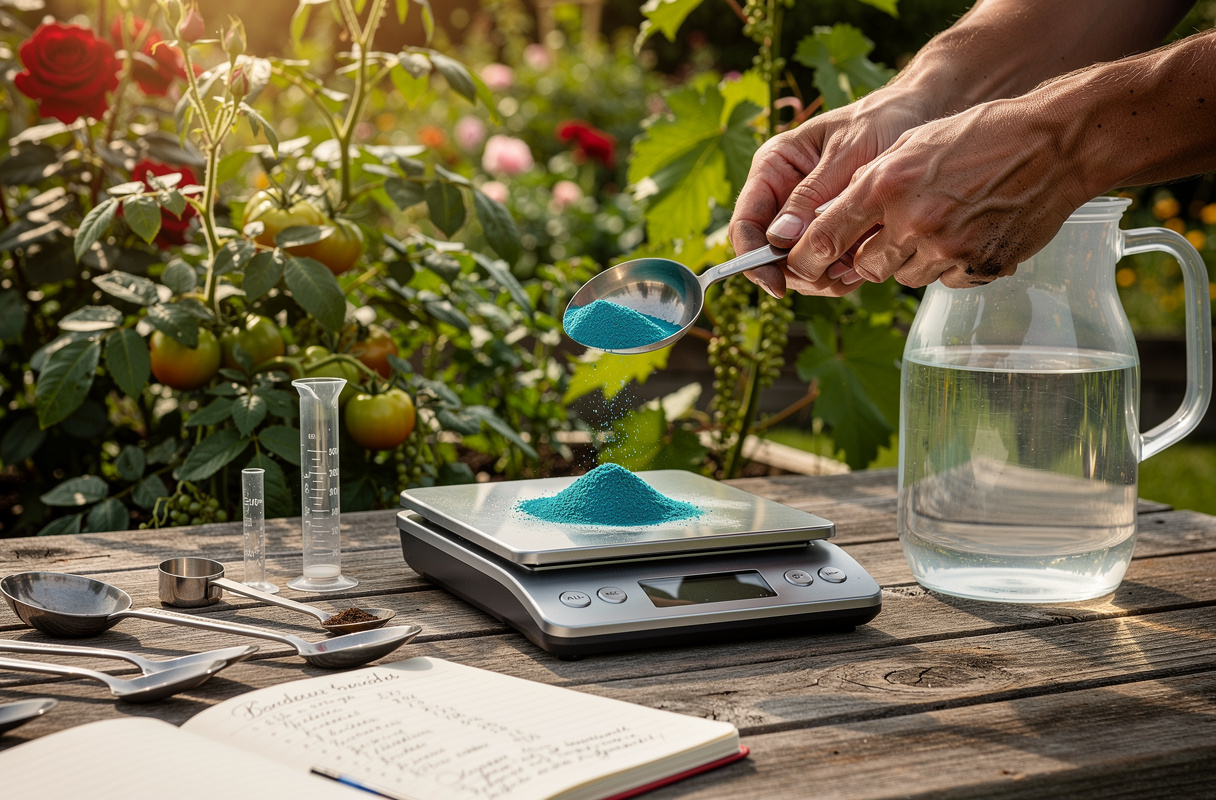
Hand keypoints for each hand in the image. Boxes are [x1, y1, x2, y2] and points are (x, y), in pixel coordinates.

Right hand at [729, 88, 927, 296]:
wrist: (913, 118)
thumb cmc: (877, 123)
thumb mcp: (845, 154)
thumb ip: (811, 195)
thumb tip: (778, 238)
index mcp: (772, 169)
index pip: (744, 224)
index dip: (754, 259)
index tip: (777, 285)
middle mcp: (781, 196)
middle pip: (769, 254)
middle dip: (798, 271)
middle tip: (833, 276)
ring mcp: (803, 217)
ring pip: (796, 265)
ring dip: (824, 274)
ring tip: (858, 264)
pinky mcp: (828, 230)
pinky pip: (824, 263)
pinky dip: (842, 271)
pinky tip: (865, 260)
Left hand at [790, 98, 1093, 289]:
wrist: (1055, 145)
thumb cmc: (981, 135)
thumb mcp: (913, 143)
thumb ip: (871, 180)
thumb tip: (830, 214)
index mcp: (886, 184)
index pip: (824, 236)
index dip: (806, 256)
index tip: (799, 264)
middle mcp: (911, 221)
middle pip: (864, 267)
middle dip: (871, 255)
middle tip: (896, 232)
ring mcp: (947, 250)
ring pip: (904, 277)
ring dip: (913, 260)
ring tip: (944, 224)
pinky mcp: (978, 269)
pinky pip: (946, 281)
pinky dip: (952, 265)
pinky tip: (972, 232)